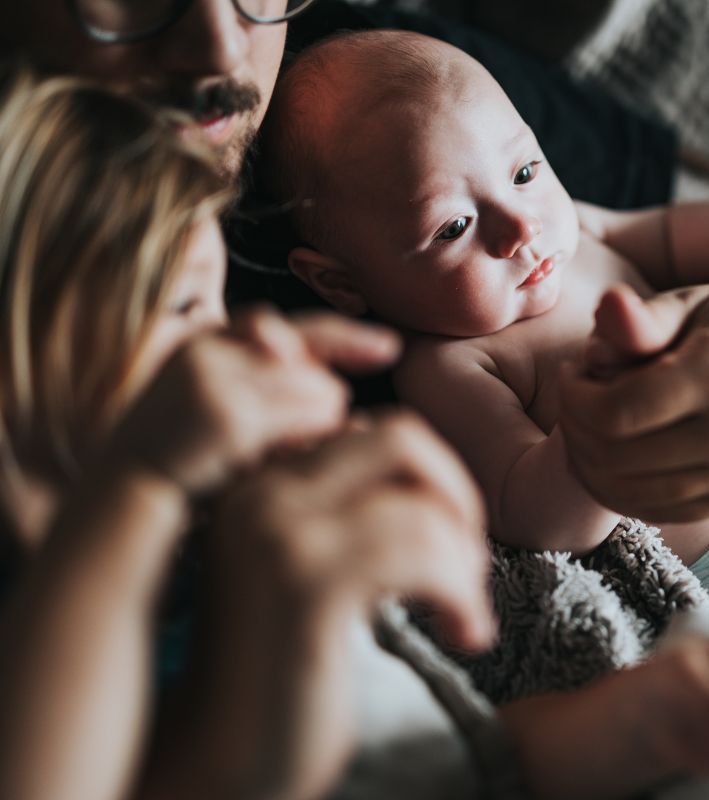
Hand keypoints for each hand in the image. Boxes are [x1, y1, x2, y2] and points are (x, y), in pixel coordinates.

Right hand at [105, 307, 399, 495]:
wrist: (122, 505)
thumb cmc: (182, 473)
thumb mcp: (227, 424)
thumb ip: (274, 399)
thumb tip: (348, 402)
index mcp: (207, 344)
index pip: (293, 328)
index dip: (347, 337)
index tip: (391, 348)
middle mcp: (211, 350)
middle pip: (314, 366)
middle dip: (323, 403)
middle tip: (292, 446)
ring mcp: (218, 378)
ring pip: (322, 393)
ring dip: (319, 430)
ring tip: (273, 463)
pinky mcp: (229, 413)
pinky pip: (309, 421)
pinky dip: (311, 446)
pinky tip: (280, 469)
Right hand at [212, 411, 493, 648]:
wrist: (212, 764)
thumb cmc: (275, 672)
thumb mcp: (309, 569)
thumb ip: (349, 514)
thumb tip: (431, 481)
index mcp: (258, 481)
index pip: (372, 431)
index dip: (431, 482)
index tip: (445, 547)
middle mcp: (258, 492)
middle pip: (400, 436)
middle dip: (458, 496)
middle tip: (467, 563)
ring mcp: (277, 535)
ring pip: (419, 498)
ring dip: (466, 558)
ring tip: (463, 612)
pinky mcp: (305, 587)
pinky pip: (422, 551)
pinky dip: (463, 591)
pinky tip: (463, 636)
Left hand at [560, 277, 708, 521]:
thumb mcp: (686, 302)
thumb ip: (642, 316)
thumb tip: (607, 306)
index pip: (614, 414)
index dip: (573, 397)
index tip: (573, 371)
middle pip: (614, 457)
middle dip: (575, 427)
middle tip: (576, 395)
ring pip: (626, 492)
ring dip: (588, 460)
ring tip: (592, 420)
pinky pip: (652, 510)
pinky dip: (617, 487)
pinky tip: (612, 450)